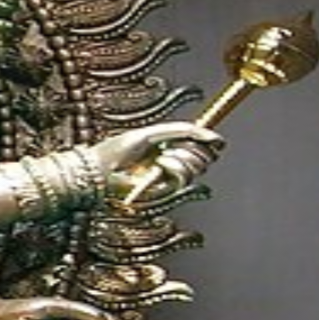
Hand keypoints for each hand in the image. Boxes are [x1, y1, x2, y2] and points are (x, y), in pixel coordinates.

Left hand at [85, 121, 224, 200]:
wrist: (103, 169)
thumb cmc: (120, 150)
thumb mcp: (152, 133)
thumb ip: (182, 130)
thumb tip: (212, 134)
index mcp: (169, 144)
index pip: (200, 143)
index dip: (210, 141)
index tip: (216, 140)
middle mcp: (172, 161)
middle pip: (204, 156)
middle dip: (193, 148)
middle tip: (174, 146)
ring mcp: (170, 176)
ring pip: (197, 167)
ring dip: (180, 158)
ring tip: (161, 157)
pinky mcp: (165, 189)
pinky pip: (184, 177)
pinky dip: (173, 167)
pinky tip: (160, 164)